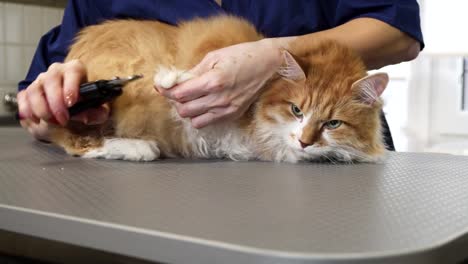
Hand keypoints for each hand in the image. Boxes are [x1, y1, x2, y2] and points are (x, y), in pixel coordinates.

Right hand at [17, 60, 109, 139]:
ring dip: (41, 108)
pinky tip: (35, 119)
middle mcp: (56, 72)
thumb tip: (92, 115)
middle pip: (50, 80)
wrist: (73, 105)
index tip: (71, 103)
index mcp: (75, 70)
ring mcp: (41, 80)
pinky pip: (23, 98)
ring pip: (34, 90)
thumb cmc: (86, 102)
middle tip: (62, 119)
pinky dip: (26, 109)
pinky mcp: (29, 91)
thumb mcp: (97, 107)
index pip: (73, 71)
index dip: (71, 87)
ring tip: (50, 121)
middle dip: (55, 102)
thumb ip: (98, 112)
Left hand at [155, 39, 282, 127]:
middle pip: (184, 110)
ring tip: (191, 100)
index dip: (167, 90)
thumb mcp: (214, 57)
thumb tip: (175, 81)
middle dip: (176, 101)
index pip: (180, 94)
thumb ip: (193, 71)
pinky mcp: (233, 115)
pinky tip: (204, 105)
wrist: (268, 64)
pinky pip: (208, 123)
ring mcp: (227, 109)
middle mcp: (219, 99)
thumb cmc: (241, 56)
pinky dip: (201, 116)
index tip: (161, 86)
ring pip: (194, 121)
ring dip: (188, 111)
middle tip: (178, 92)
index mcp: (213, 81)